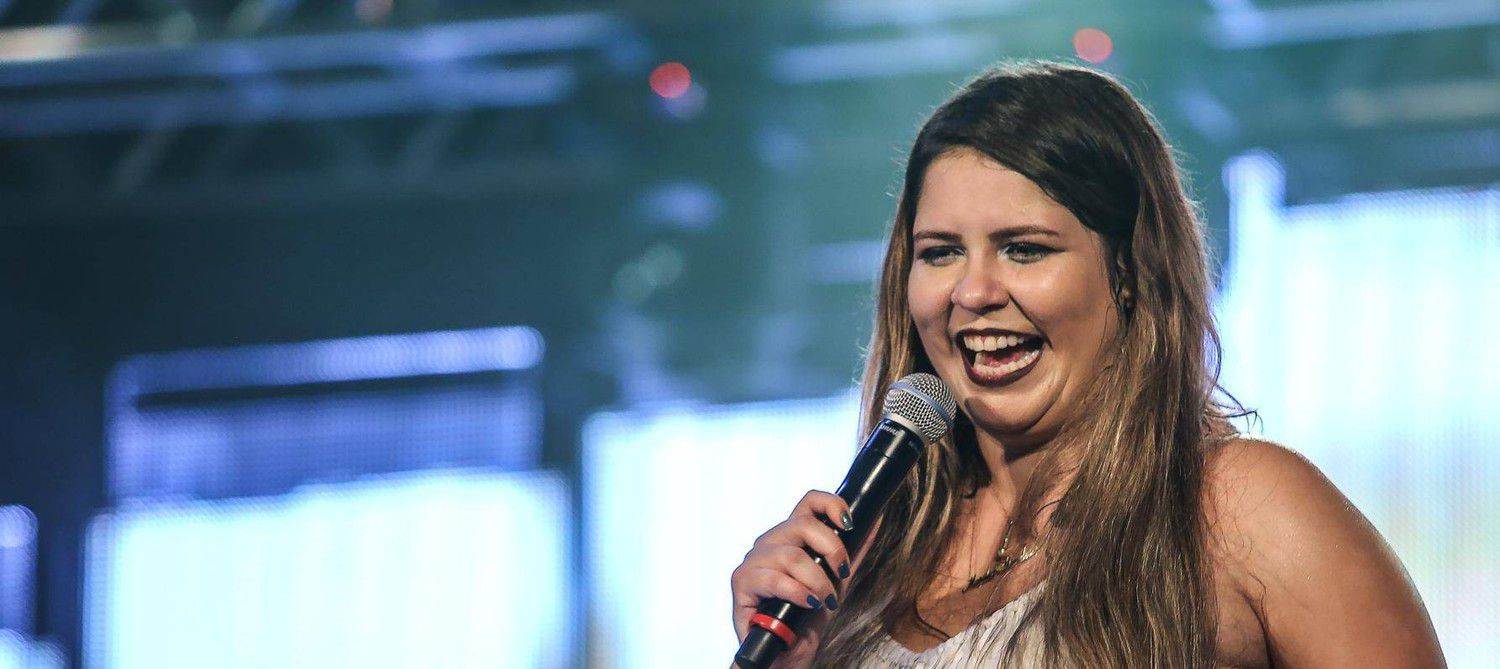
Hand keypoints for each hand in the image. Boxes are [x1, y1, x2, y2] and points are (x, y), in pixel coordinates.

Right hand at [730, 490, 853, 668]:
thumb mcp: (837, 581)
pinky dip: (798, 593)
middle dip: (832, 549)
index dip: (831, 504)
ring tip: (825, 601)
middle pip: (803, 524)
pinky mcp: (741, 581)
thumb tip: (875, 521)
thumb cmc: (806, 615)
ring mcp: (753, 560)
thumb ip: (852, 552)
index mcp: (790, 536)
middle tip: (841, 574)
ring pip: (792, 556)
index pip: (809, 502)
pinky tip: (808, 604)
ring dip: (818, 581)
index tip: (850, 523)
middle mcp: (770, 542)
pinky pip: (775, 579)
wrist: (785, 652)